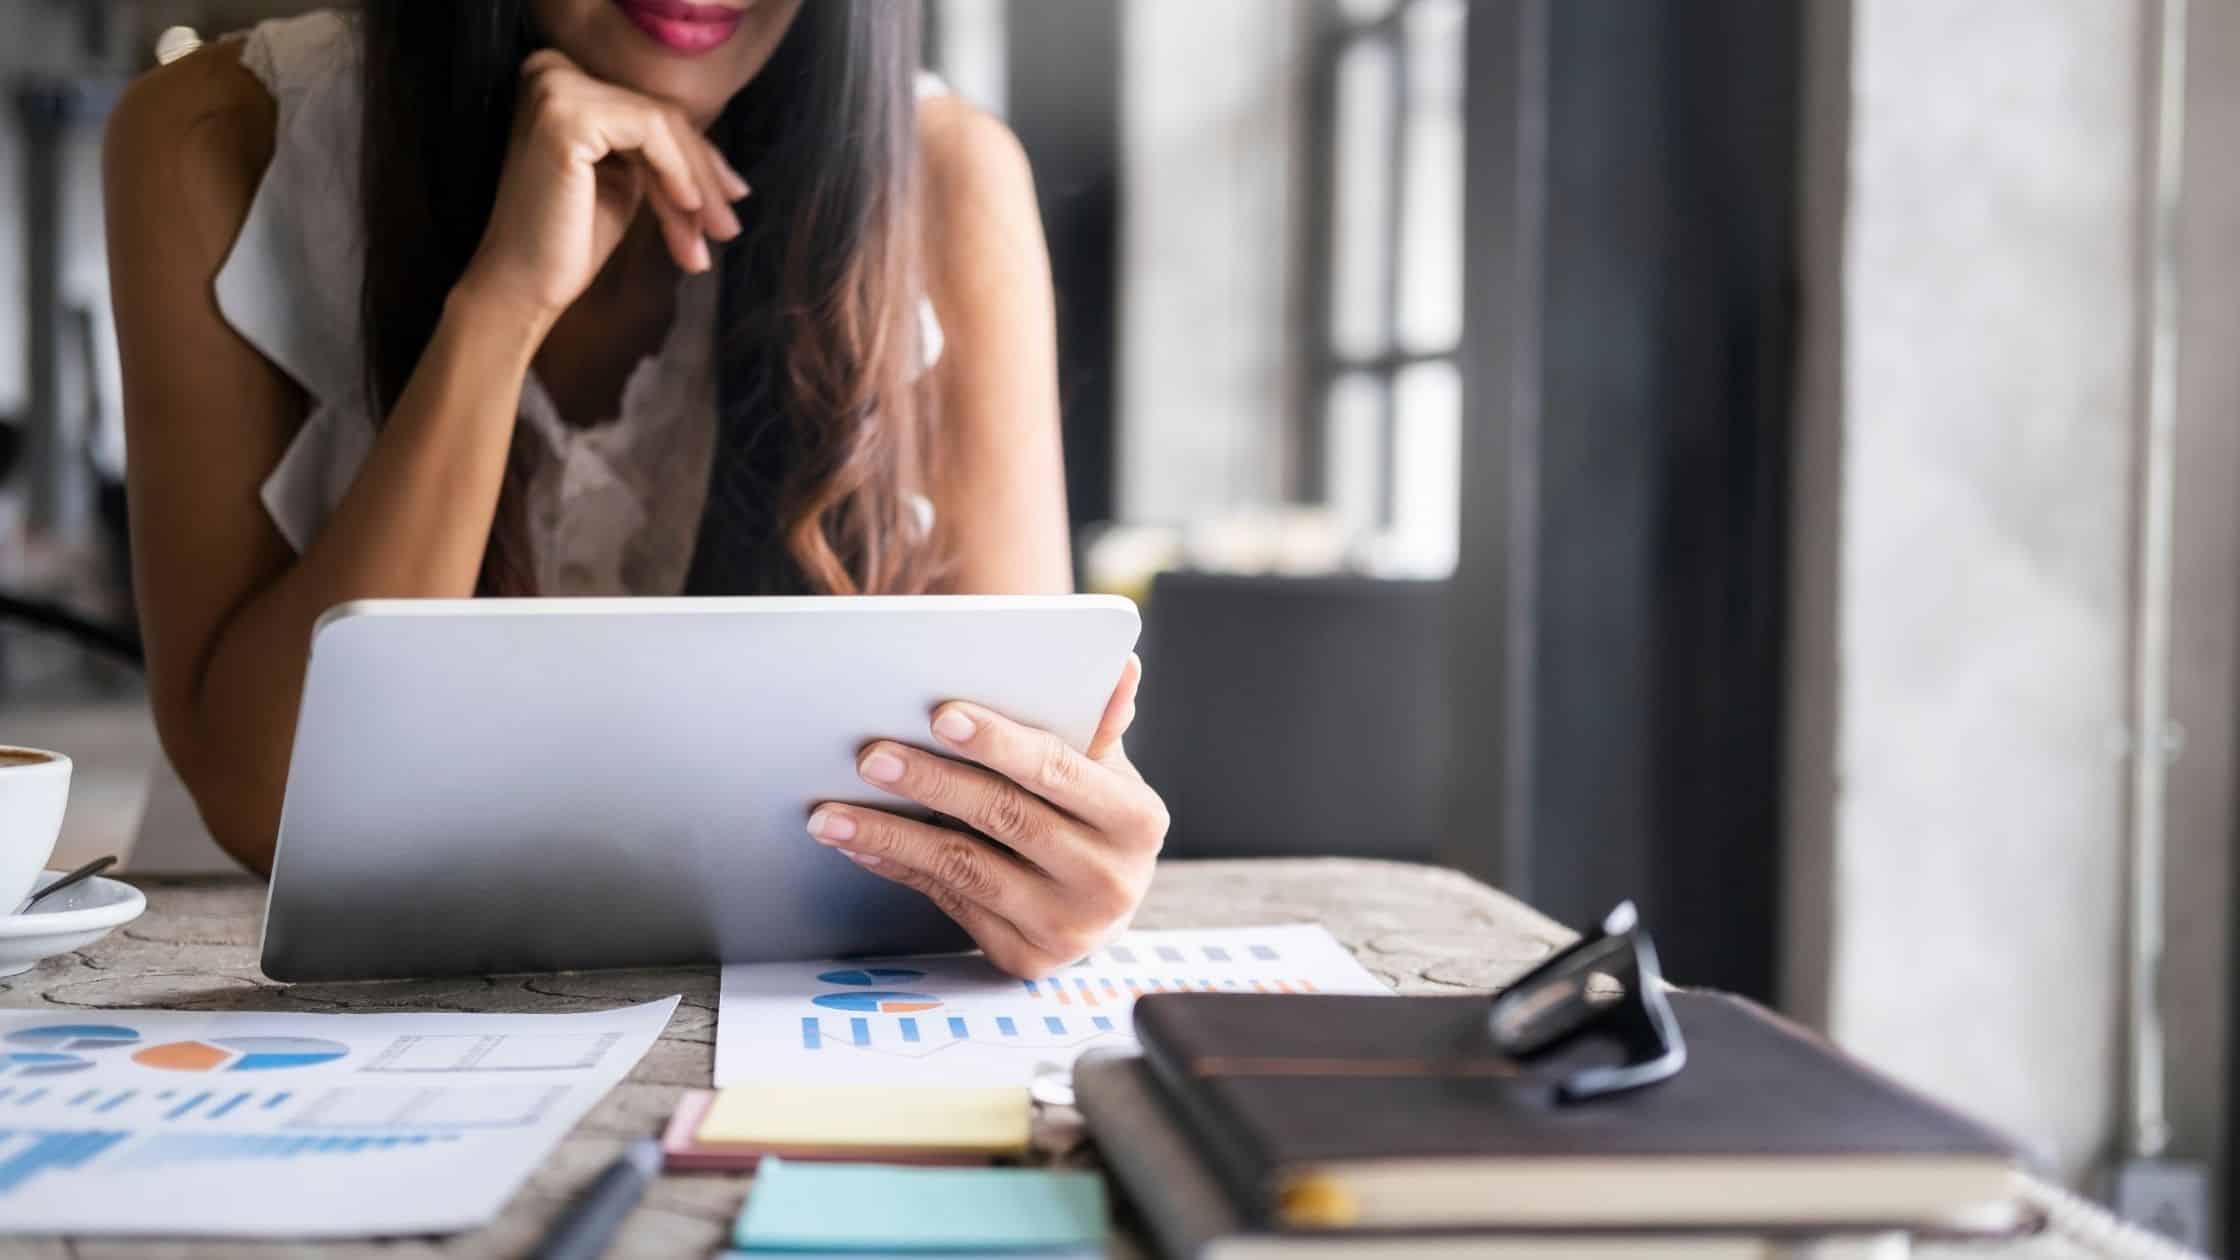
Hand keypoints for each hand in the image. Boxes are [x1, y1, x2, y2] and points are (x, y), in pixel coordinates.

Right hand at [457, 49, 748, 325]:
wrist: (523, 285)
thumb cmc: (570, 239)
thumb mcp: (628, 182)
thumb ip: (662, 156)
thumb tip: (727, 173)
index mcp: (564, 83)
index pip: (650, 112)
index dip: (699, 158)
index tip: (733, 199)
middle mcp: (553, 72)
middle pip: (660, 115)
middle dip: (703, 176)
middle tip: (728, 228)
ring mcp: (556, 89)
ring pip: (663, 124)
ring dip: (696, 185)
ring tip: (710, 236)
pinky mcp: (568, 115)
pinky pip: (651, 130)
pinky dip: (678, 171)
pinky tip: (688, 208)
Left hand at [807, 656, 1169, 977]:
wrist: (1102, 906)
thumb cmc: (1093, 818)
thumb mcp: (1106, 771)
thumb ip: (1098, 725)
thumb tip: (1121, 669)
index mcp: (1136, 820)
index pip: (1057, 769)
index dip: (998, 742)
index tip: (941, 715)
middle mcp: (1108, 881)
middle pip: (1004, 817)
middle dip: (930, 782)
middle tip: (869, 756)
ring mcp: (1066, 928)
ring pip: (963, 866)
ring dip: (890, 834)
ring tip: (830, 812)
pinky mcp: (1025, 958)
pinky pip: (948, 901)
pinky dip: (898, 868)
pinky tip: (859, 843)